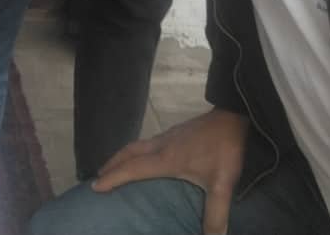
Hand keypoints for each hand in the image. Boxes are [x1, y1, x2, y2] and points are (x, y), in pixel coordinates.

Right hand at [93, 108, 249, 234]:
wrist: (235, 116)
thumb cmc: (225, 149)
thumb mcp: (222, 184)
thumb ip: (215, 214)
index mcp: (166, 159)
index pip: (132, 168)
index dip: (113, 177)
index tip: (94, 186)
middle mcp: (161, 145)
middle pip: (128, 153)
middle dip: (111, 165)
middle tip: (98, 178)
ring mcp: (168, 136)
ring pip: (137, 146)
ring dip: (123, 157)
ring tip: (115, 169)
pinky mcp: (176, 133)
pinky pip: (147, 143)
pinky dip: (136, 152)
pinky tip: (145, 160)